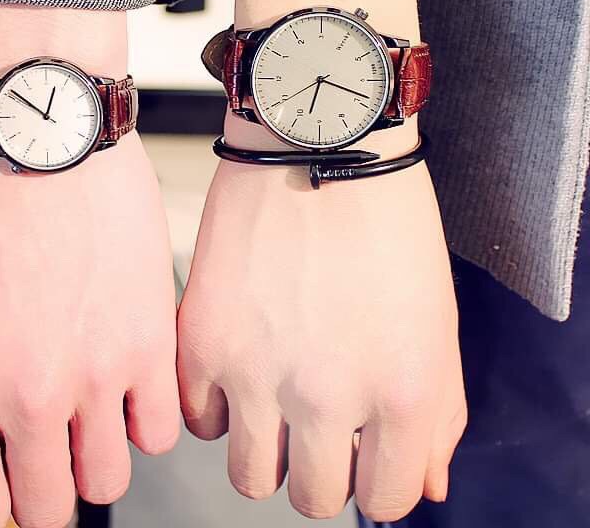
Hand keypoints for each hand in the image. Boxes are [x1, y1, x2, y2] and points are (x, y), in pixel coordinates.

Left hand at [0, 131, 179, 527]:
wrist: (44, 139)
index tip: (6, 494)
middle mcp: (28, 396)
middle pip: (49, 508)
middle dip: (43, 490)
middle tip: (48, 452)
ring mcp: (96, 373)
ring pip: (109, 479)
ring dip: (96, 455)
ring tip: (92, 411)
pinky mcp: (150, 340)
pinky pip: (162, 429)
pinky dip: (145, 419)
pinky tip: (131, 383)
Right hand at [178, 125, 465, 521]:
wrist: (316, 143)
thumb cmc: (384, 220)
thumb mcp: (436, 319)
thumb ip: (439, 415)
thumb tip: (423, 485)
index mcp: (405, 394)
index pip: (388, 500)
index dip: (377, 479)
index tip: (363, 452)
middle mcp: (332, 397)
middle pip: (313, 498)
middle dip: (320, 467)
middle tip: (315, 420)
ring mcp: (260, 373)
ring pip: (250, 477)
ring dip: (265, 447)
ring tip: (270, 397)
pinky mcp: (203, 341)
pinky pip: (197, 420)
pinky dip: (215, 404)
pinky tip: (235, 365)